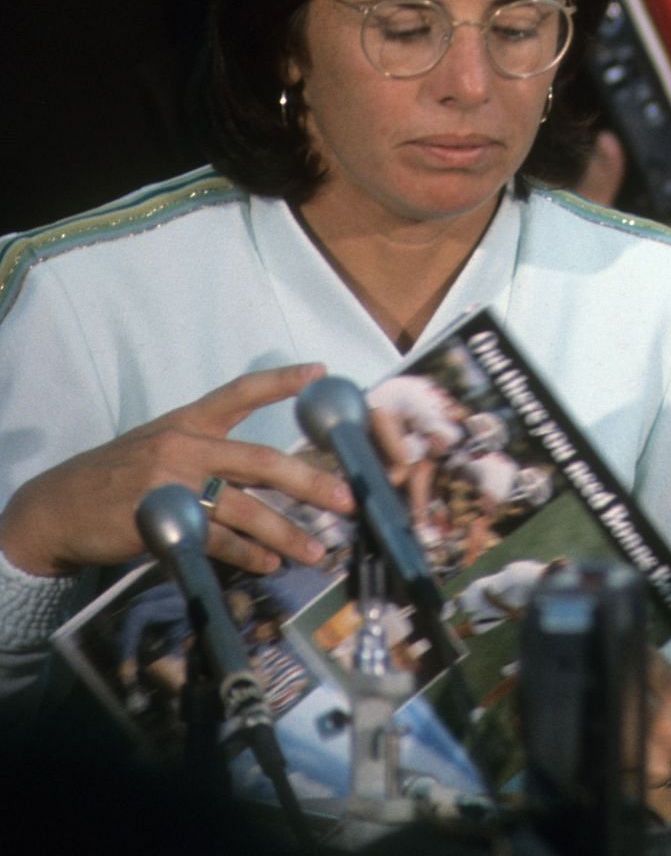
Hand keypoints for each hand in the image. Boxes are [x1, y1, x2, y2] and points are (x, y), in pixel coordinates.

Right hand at [0, 365, 354, 577]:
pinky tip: (269, 564)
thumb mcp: (161, 445)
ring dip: (285, 532)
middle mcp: (185, 447)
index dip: (280, 382)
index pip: (239, 393)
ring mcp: (173, 485)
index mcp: (188, 422)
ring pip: (244, 508)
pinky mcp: (160, 523)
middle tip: (346, 498)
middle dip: (310, 482)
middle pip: (261, 463)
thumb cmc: (118, 476)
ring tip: (316, 550)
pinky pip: (215, 541)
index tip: (321, 373)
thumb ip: (212, 453)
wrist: (55, 508)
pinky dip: (246, 554)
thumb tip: (276, 475)